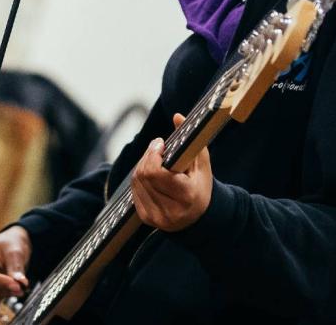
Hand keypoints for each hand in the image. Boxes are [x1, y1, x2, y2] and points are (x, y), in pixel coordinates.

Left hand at [131, 113, 212, 231]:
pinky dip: (140, 178)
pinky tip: (150, 174)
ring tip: (154, 159)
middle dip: (147, 157)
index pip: (156, 173)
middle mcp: (171, 211)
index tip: (160, 143)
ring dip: (142, 165)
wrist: (199, 216)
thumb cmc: (201, 185)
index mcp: (187, 196)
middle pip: (144, 175)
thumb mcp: (201, 163)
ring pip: (137, 182)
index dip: (153, 154)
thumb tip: (177, 116)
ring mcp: (157, 217)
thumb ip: (191, 140)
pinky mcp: (147, 219)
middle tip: (156, 147)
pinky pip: (134, 191)